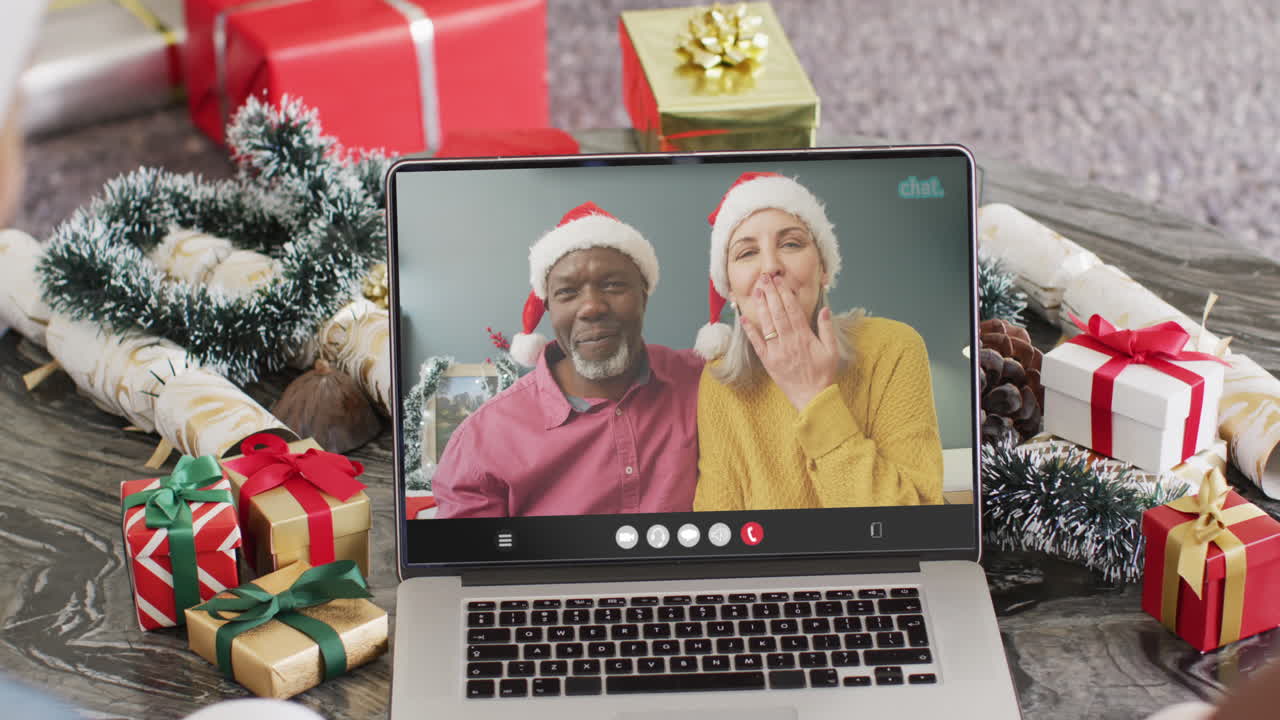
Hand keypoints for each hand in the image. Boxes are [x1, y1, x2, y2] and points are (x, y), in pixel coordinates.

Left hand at [741, 274, 838, 411]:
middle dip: (770, 293)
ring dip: (761, 306)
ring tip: (756, 291)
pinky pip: (757, 344)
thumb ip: (827, 329)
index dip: (785, 293)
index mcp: (804, 337)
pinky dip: (749, 331)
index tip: (779, 280)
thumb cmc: (824, 373)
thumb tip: (825, 309)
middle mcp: (789, 342)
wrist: (812, 397)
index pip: (792, 309)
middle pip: (778, 312)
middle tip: (764, 278)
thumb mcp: (832, 350)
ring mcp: (777, 351)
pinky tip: (743, 318)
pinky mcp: (768, 361)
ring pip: (767, 324)